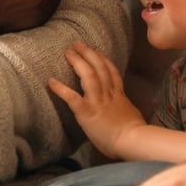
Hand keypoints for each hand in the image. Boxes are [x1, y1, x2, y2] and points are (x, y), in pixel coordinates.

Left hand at [48, 42, 145, 159]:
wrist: (133, 141)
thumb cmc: (135, 133)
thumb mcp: (132, 114)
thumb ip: (124, 107)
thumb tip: (124, 108)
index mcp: (119, 95)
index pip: (112, 72)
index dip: (103, 59)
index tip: (96, 50)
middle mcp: (108, 94)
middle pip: (99, 67)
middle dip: (88, 54)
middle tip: (76, 44)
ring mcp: (97, 101)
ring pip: (88, 75)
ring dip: (77, 62)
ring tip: (68, 53)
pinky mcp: (87, 112)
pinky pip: (72, 97)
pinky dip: (60, 88)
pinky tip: (51, 81)